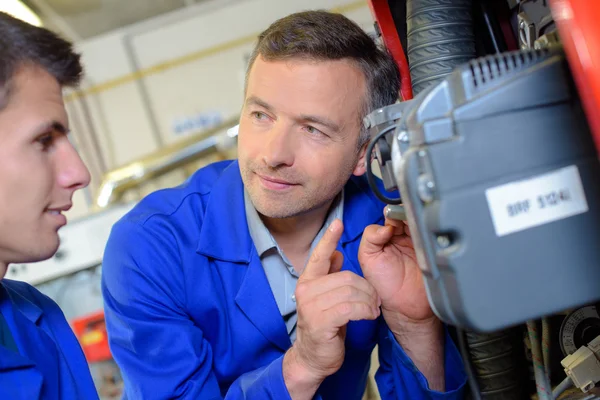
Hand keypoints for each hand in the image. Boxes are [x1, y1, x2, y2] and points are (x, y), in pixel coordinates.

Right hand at [283, 219, 379, 399]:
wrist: (313, 358)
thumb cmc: (323, 327)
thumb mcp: (326, 298)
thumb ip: (329, 276)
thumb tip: (336, 254)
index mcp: (307, 282)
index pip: (318, 256)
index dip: (328, 239)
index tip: (337, 223)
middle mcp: (306, 291)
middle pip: (347, 277)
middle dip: (367, 288)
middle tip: (375, 299)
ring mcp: (311, 307)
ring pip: (351, 292)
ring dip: (369, 301)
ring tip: (373, 309)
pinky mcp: (321, 322)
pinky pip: (351, 308)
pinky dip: (365, 311)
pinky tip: (369, 315)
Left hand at [358, 216, 431, 323]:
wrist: (405, 306)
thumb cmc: (384, 284)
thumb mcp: (368, 258)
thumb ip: (370, 238)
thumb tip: (385, 226)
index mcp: (388, 235)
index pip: (392, 215)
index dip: (393, 212)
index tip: (393, 214)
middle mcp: (406, 236)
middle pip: (410, 214)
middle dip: (408, 214)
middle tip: (405, 221)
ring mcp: (421, 242)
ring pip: (423, 222)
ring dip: (419, 221)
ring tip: (414, 230)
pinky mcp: (435, 250)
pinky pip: (434, 235)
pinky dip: (431, 232)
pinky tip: (424, 237)